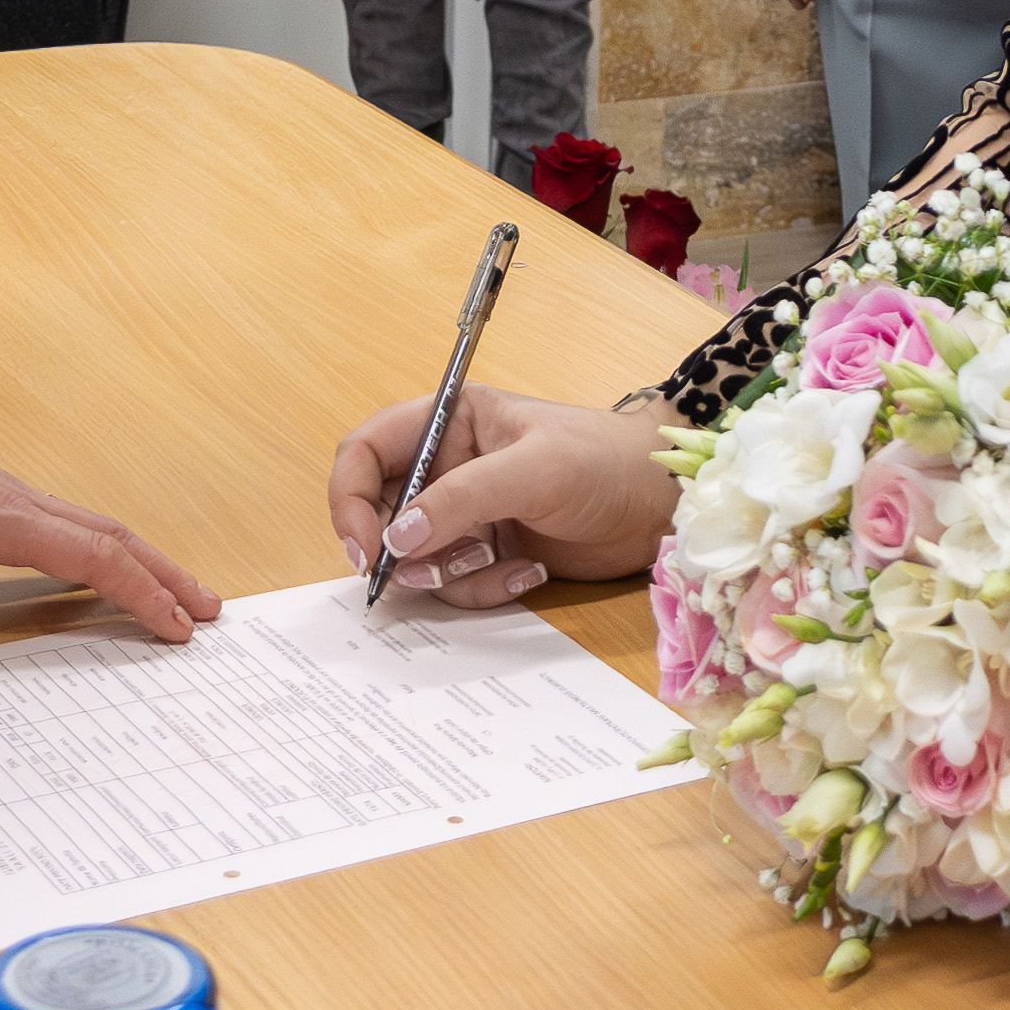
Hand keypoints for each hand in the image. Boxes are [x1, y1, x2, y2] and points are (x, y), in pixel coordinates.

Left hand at [0, 400, 219, 700]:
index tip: (175, 626)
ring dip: (142, 561)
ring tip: (177, 596)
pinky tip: (102, 573)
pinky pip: (69, 526)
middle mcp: (16, 500)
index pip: (90, 554)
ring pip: (94, 526)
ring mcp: (9, 496)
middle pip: (112, 534)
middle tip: (209, 612)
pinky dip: (105, 552)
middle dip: (165, 574)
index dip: (138, 592)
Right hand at [320, 385, 677, 608]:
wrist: (659, 505)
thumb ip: (462, 498)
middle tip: (423, 572)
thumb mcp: (532, 470)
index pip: (366, 452)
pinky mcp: (487, 553)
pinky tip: (529, 572)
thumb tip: (397, 537)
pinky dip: (484, 587)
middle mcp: (446, 467)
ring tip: (494, 561)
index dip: (349, 498)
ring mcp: (465, 514)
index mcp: (446, 422)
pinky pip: (455, 584)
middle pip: (378, 513)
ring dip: (446, 573)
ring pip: (415, 558)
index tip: (366, 548)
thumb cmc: (604, 461)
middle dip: (396, 550)